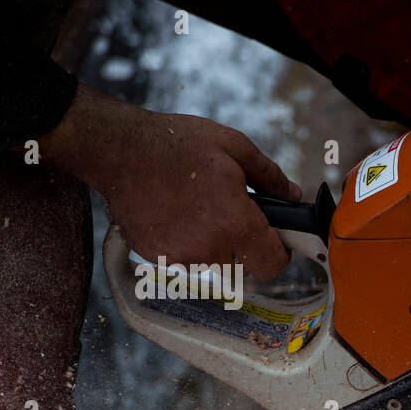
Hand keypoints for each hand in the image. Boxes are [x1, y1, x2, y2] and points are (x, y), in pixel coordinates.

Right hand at [39, 84, 300, 279]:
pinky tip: (175, 213)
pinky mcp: (156, 256)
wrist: (116, 148)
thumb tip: (294, 195)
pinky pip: (185, 259)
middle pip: (244, 266)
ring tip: (198, 207)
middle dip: (244, 244)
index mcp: (234, 224)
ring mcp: (179, 256)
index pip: (272, 265)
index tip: (273, 237)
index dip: (278, 252)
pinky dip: (186, 242)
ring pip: (215, 263)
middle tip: (230, 212)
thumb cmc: (176, 143)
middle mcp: (208, 248)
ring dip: (215, 243)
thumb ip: (269, 176)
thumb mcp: (233, 146)